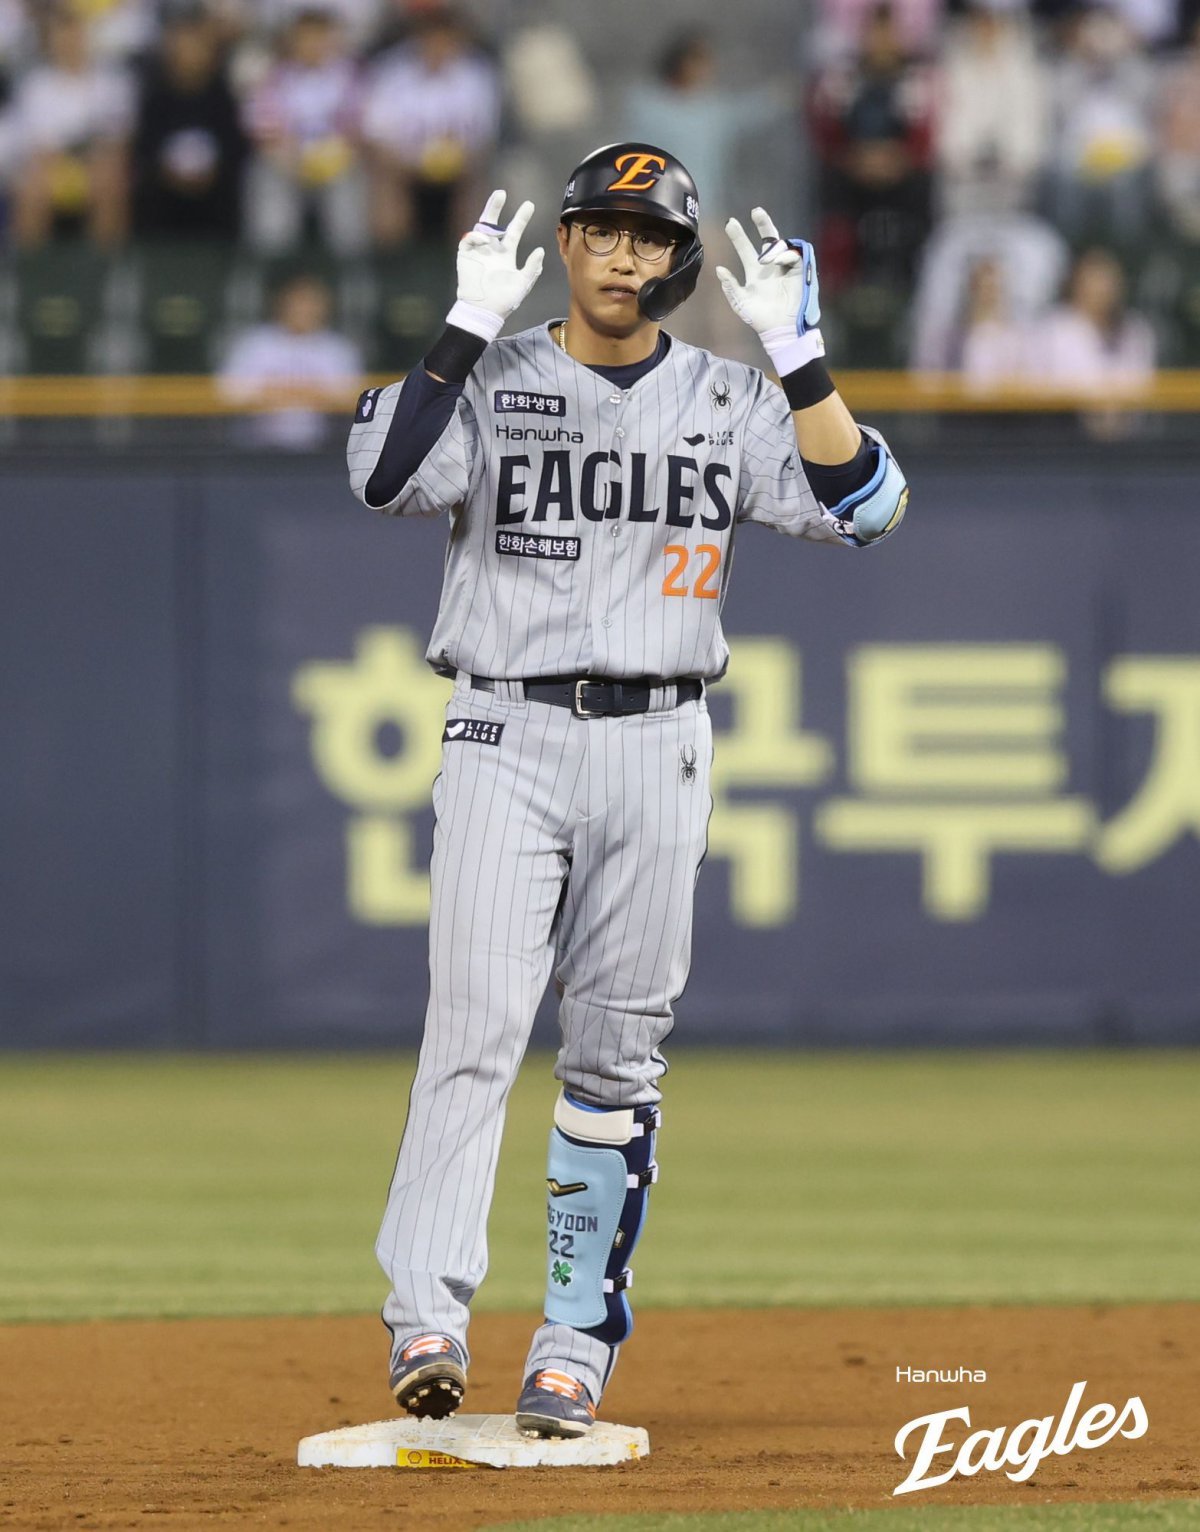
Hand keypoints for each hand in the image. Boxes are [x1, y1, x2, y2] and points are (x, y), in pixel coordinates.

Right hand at [451, 189, 543, 339]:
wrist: (484, 311)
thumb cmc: (504, 301)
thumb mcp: (522, 284)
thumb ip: (531, 268)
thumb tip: (540, 250)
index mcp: (506, 255)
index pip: (514, 231)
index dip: (521, 218)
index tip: (530, 204)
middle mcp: (492, 250)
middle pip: (493, 222)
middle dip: (496, 206)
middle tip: (502, 192)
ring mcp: (478, 251)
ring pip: (480, 226)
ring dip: (488, 211)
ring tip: (499, 198)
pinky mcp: (465, 256)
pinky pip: (468, 239)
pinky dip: (475, 235)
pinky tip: (484, 237)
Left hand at [715, 207, 823, 374]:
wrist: (778, 330)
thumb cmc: (759, 318)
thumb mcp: (740, 302)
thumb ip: (730, 286)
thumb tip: (719, 269)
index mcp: (755, 272)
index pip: (746, 248)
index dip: (738, 236)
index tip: (730, 222)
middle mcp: (770, 267)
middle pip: (768, 238)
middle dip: (763, 223)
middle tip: (756, 211)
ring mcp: (785, 268)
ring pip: (781, 246)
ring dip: (772, 248)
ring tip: (764, 260)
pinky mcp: (799, 272)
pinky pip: (795, 256)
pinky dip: (786, 256)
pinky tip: (777, 262)